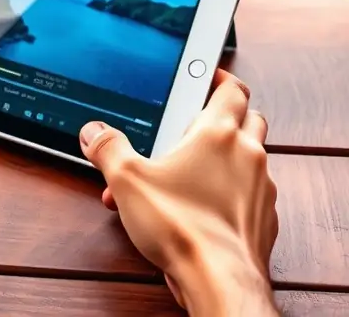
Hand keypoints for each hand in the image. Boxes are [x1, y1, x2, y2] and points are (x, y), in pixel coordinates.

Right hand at [79, 69, 278, 315]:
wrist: (220, 282)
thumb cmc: (183, 228)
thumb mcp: (128, 181)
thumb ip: (108, 149)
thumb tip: (94, 132)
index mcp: (218, 133)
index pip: (231, 88)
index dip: (219, 78)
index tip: (207, 75)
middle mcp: (248, 154)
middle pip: (250, 118)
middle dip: (226, 116)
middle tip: (197, 123)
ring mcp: (262, 188)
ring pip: (252, 157)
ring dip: (227, 157)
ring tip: (190, 171)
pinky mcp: (264, 219)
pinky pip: (252, 193)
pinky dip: (233, 192)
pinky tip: (204, 206)